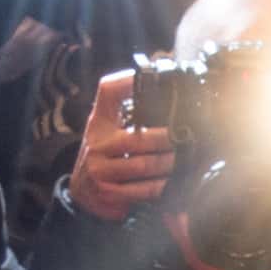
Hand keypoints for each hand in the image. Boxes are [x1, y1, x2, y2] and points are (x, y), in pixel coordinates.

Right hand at [66, 68, 175, 222]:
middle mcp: (97, 142)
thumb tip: (162, 86)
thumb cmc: (106, 153)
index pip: (109, 91)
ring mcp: (100, 169)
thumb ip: (128, 109)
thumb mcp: (109, 127)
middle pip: (138, 138)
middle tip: (187, 137)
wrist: (83, 192)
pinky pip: (143, 189)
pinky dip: (162, 186)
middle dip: (167, 140)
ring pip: (144, 165)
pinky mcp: (107, 192)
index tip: (153, 78)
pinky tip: (174, 181)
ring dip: (169, 164)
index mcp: (99, 120)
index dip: (129, 82)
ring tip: (185, 159)